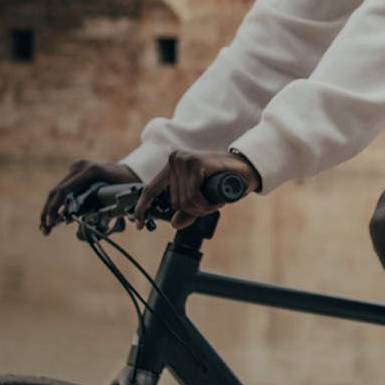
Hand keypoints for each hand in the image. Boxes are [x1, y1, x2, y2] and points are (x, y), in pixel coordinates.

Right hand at [38, 159, 137, 232]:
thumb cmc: (128, 185)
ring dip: (49, 210)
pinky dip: (56, 205)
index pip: (65, 190)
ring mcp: (76, 169)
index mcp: (90, 171)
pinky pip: (63, 191)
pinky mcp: (74, 174)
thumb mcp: (119, 195)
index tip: (51, 222)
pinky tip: (51, 219)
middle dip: (48, 211)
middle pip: (57, 191)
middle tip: (45, 230)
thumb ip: (105, 205)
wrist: (130, 172)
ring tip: (45, 228)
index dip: (55, 207)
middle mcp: (79, 167)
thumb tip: (89, 220)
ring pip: (57, 191)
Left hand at [137, 148, 259, 224]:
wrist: (246, 169)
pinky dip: (205, 204)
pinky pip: (193, 196)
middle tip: (208, 204)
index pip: (150, 190)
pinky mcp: (194, 162)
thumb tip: (174, 223)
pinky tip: (215, 200)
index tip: (138, 225)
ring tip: (214, 199)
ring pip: (183, 201)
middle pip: (173, 201)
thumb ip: (187, 209)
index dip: (142, 208)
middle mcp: (174, 160)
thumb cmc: (224, 181)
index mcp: (171, 167)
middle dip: (192, 209)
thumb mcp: (202, 198)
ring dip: (201, 207)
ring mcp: (183, 160)